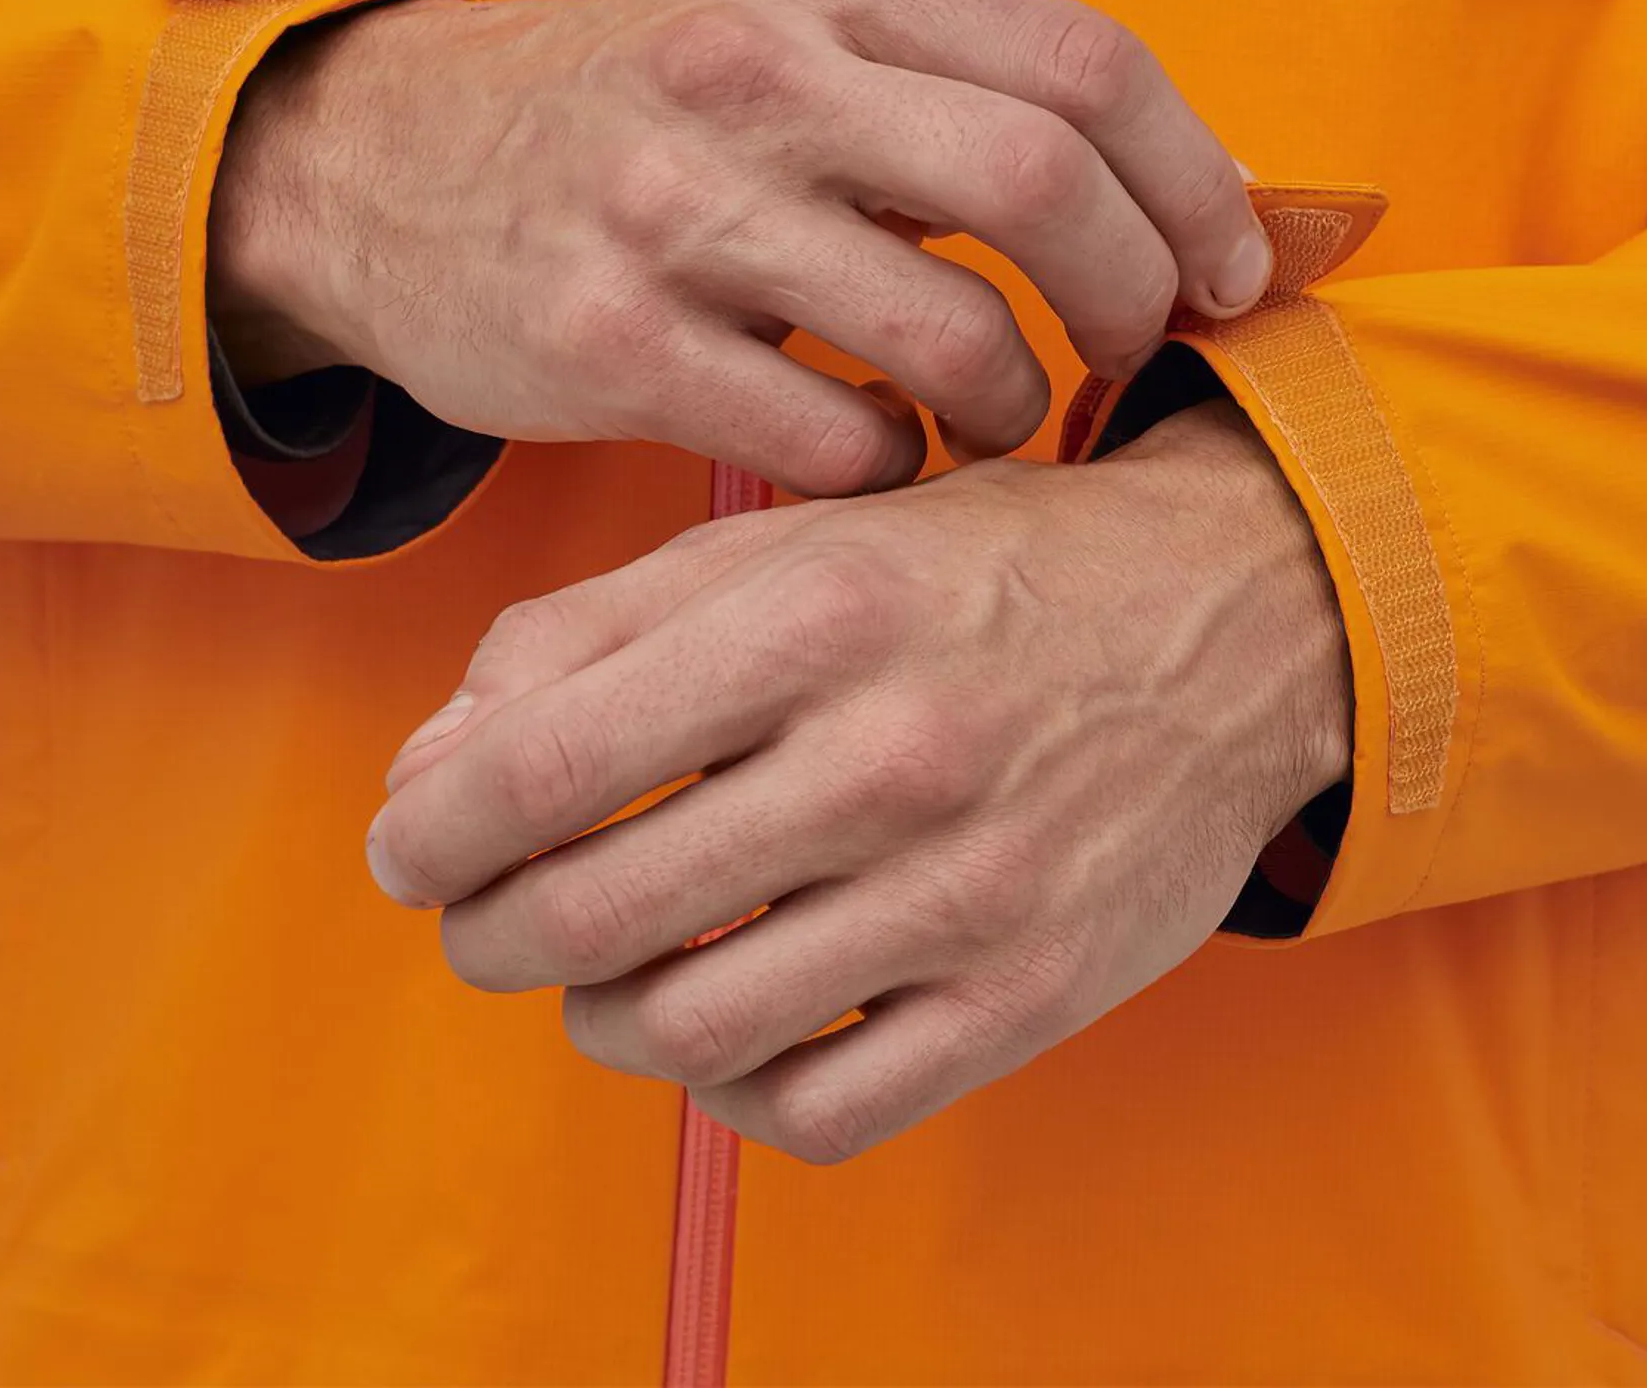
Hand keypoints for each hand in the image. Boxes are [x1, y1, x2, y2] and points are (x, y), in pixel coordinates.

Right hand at [210, 0, 1268, 495]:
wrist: (391, 165)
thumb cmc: (644, 112)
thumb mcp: (786, 29)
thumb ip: (954, 83)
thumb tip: (1169, 198)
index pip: (1087, 63)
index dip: (1196, 180)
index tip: (1230, 268)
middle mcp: (752, 69)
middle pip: (1040, 185)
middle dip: (1130, 296)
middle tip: (1132, 353)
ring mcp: (670, 206)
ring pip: (945, 334)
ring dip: (1012, 403)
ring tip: (999, 416)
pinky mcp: (604, 339)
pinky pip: (827, 437)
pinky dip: (891, 464)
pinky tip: (876, 451)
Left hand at [365, 400, 1350, 1162]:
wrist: (1237, 617)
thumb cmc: (987, 570)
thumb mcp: (799, 537)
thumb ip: (600, 625)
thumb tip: (434, 762)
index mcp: (822, 614)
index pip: (547, 762)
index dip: (432, 828)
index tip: (409, 847)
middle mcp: (898, 754)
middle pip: (595, 911)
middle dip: (489, 931)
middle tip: (484, 917)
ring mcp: (974, 889)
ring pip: (693, 1028)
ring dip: (600, 1014)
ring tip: (604, 970)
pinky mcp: (1035, 994)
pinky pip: (825, 1109)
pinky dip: (733, 1086)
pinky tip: (729, 1020)